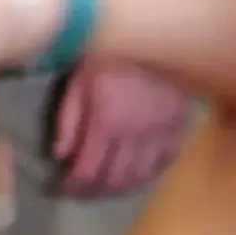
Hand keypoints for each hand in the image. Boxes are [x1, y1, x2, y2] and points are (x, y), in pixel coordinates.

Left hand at [52, 59, 188, 196]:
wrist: (147, 41)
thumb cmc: (103, 58)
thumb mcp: (76, 83)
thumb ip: (67, 121)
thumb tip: (59, 155)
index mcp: (106, 124)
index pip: (88, 170)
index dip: (72, 186)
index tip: (58, 189)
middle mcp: (135, 136)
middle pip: (114, 179)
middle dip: (93, 192)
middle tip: (78, 193)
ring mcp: (159, 134)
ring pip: (140, 176)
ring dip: (120, 188)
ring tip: (102, 190)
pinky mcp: (177, 129)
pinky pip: (164, 163)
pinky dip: (148, 175)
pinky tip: (134, 176)